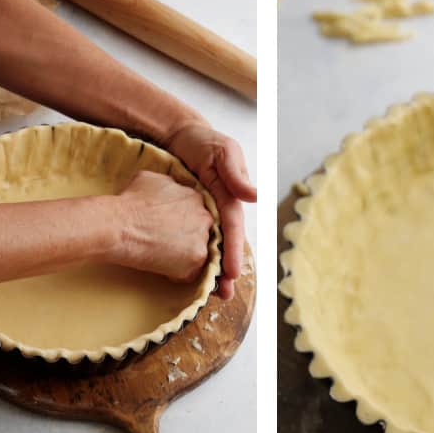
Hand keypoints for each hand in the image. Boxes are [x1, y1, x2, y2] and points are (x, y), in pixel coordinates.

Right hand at [109, 171, 214, 281]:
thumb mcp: (151, 179)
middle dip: (186, 237)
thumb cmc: (131, 202)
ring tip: (162, 256)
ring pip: (197, 251)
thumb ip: (169, 186)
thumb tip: (168, 190)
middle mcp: (204, 217)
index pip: (196, 211)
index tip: (169, 226)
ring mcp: (202, 240)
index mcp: (195, 197)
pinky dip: (177, 273)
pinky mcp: (195, 261)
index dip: (182, 220)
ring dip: (183, 255)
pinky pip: (191, 272)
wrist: (122, 226)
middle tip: (166, 243)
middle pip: (201, 231)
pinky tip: (161, 267)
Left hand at [160, 120, 257, 298]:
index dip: (234, 250)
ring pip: (209, 246)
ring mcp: (204, 214)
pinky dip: (194, 256)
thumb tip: (254, 196)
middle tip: (224, 294)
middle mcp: (220, 210)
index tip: (231, 272)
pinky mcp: (187, 215)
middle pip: (224, 244)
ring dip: (211, 269)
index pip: (233, 228)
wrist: (178, 137)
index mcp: (231, 197)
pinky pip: (193, 238)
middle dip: (226, 270)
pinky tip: (192, 275)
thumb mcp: (222, 151)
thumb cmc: (204, 142)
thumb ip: (235, 173)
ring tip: (212, 294)